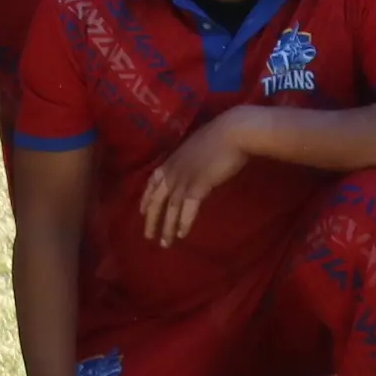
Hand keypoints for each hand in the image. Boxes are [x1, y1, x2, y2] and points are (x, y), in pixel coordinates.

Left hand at [139, 110, 253, 246]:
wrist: (232, 132)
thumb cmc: (219, 137)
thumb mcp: (195, 148)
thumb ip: (188, 161)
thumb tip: (190, 169)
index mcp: (171, 161)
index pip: (152, 182)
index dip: (146, 198)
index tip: (142, 212)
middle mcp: (173, 171)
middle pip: (157, 200)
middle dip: (152, 219)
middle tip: (149, 236)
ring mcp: (185, 179)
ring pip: (170, 208)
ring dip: (167, 227)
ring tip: (165, 243)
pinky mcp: (199, 186)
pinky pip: (187, 209)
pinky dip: (183, 223)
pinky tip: (182, 234)